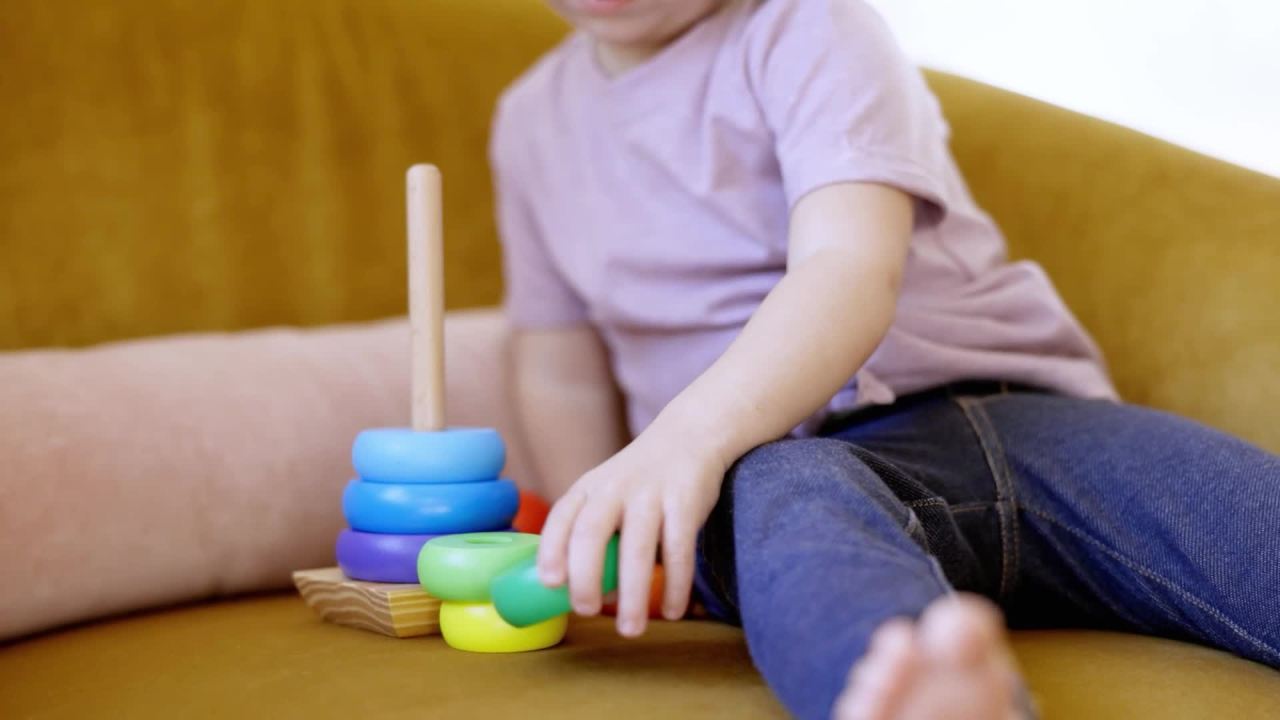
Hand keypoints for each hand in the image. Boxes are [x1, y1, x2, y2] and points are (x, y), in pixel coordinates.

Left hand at [536, 421, 726, 636]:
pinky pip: (679, 549)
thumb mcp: (606, 492)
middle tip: (586, 611)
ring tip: (630, 629)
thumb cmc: (640, 480)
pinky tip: (673, 610)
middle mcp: (614, 489)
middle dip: (585, 577)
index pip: (561, 518)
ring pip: (636, 548)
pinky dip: (676, 584)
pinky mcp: (685, 501)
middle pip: (590, 533)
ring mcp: (650, 494)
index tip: (550, 583)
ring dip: (632, 594)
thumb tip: (588, 597)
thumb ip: (593, 534)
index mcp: (588, 489)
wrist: (689, 436)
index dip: (551, 550)